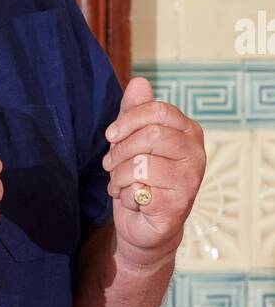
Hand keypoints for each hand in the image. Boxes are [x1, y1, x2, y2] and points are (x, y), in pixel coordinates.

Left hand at [102, 76, 205, 264]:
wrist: (145, 225)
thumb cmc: (139, 178)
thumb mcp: (133, 141)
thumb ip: (135, 112)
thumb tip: (139, 81)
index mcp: (188, 132)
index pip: (159, 111)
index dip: (129, 120)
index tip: (111, 134)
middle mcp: (196, 155)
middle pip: (151, 136)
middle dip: (120, 150)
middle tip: (110, 164)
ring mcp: (190, 181)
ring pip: (141, 165)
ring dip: (118, 176)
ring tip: (119, 184)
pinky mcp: (177, 206)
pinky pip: (138, 190)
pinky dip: (125, 196)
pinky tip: (132, 200)